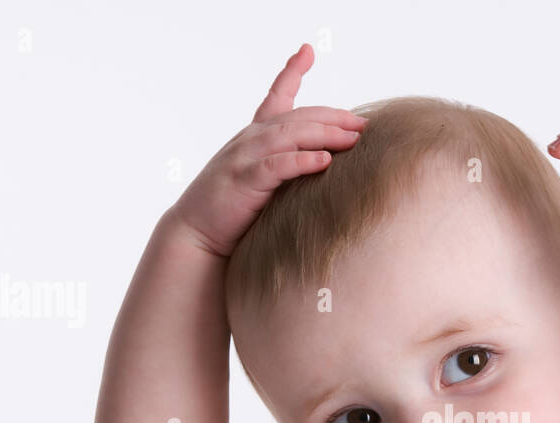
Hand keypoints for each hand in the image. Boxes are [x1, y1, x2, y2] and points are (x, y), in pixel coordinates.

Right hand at [168, 43, 366, 257]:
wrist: (196, 234)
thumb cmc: (232, 212)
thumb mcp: (258, 180)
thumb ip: (283, 166)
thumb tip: (323, 165)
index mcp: (253, 137)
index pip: (275, 98)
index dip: (290, 72)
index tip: (307, 51)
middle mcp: (250, 140)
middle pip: (297, 118)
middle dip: (333, 117)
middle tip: (363, 123)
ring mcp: (245, 158)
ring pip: (290, 136)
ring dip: (325, 134)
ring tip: (354, 138)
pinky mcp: (245, 181)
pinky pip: (277, 166)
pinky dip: (301, 161)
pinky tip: (323, 161)